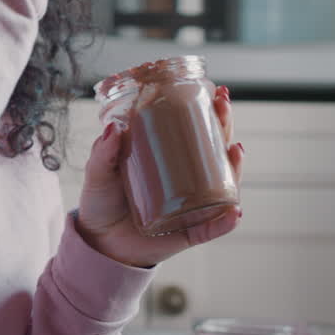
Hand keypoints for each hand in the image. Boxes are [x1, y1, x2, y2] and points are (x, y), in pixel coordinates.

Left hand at [76, 85, 243, 267]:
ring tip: (235, 150)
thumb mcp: (98, 172)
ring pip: (223, 185)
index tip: (214, 91)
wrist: (98, 242)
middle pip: (215, 150)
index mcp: (168, 160)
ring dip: (236, 168)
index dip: (208, 111)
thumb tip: (114, 127)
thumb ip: (103, 152)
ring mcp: (191, 205)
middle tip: (223, 105)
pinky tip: (235, 211)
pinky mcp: (189, 233)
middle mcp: (186, 180)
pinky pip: (212, 228)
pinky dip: (226, 222)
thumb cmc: (101, 201)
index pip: (193, 130)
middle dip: (225, 126)